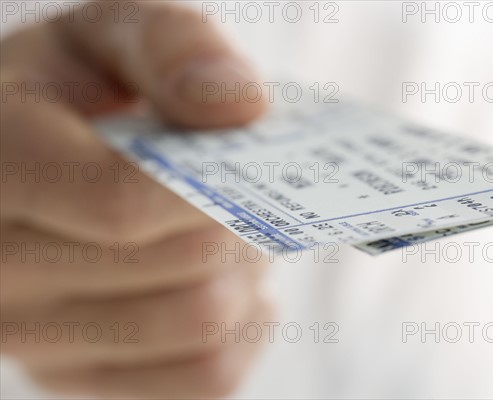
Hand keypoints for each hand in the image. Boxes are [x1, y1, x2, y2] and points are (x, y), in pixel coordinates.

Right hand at [1, 2, 271, 397]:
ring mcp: (37, 338)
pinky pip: (205, 376)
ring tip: (226, 230)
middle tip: (238, 188)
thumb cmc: (80, 95)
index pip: (119, 202)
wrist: (45, 158)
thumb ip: (173, 47)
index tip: (245, 159)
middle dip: (236, 221)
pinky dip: (242, 327)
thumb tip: (241, 108)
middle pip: (182, 265)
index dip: (209, 186)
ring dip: (244, 271)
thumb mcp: (112, 36)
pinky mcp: (82, 379)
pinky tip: (222, 283)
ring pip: (200, 323)